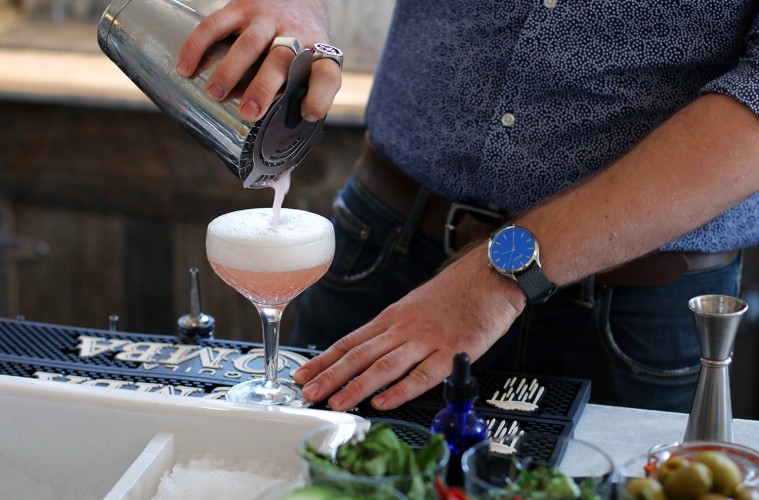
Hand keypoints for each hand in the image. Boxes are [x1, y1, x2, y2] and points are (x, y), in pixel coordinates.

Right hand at [176, 0, 340, 121]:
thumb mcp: (310, 67)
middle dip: (264, 87)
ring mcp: (267, 19)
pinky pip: (216, 23)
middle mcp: (295, 36)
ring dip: (230, 69)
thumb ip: (298, 106)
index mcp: (317, 56)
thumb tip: (281, 168)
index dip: (320, 95)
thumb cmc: (300, 46)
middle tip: (248, 113)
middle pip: (282, 61)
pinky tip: (185, 68)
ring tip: (214, 93)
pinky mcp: (240, 6)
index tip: (307, 113)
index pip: (326, 74)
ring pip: (250, 43)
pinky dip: (198, 46)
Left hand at [292, 244, 526, 410]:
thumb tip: (370, 354)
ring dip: (357, 386)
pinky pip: (422, 375)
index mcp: (392, 318)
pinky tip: (383, 402)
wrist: (491, 275)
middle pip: (359, 355)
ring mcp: (426, 340)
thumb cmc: (456, 292)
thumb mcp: (415, 306)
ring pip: (384, 366)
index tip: (302, 375)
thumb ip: (394, 331)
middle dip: (330, 376)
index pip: (349, 342)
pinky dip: (401, 390)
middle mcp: (402, 328)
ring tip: (336, 403)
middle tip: (307, 393)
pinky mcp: (451, 351)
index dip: (324, 360)